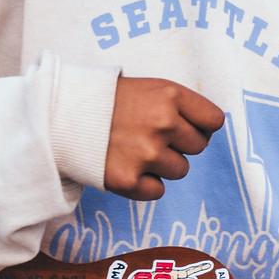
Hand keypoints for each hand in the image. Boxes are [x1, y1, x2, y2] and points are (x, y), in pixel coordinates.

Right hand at [104, 77, 224, 201]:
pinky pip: (157, 191)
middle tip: (154, 136)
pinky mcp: (129, 180)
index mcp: (170, 95)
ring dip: (163, 164)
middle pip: (198, 147)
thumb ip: (182, 106)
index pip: (213, 121)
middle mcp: (163, 123)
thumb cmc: (112, 101)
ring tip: (136, 148)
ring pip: (179, 170)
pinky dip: (145, 183)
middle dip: (181, 144)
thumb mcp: (150, 88)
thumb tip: (210, 129)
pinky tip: (127, 165)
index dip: (202, 125)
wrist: (64, 115)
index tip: (186, 126)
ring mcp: (146, 153)